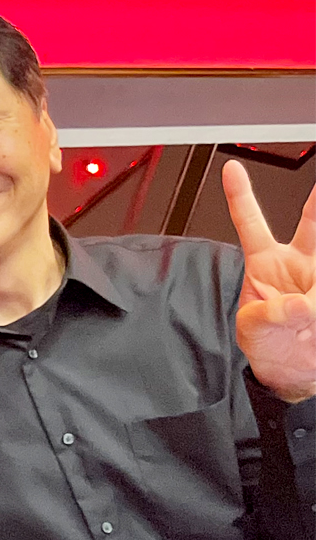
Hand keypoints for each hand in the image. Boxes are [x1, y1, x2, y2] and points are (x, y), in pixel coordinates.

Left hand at [224, 159, 315, 403]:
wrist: (294, 370)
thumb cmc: (269, 346)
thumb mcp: (255, 331)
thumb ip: (269, 317)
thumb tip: (299, 306)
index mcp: (265, 264)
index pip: (251, 223)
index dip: (240, 196)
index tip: (232, 169)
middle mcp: (298, 262)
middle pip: (311, 221)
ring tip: (309, 295)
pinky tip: (313, 301)